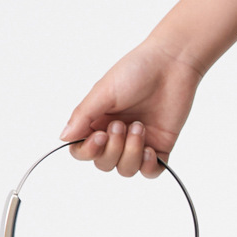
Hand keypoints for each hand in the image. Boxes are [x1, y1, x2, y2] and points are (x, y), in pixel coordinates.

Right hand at [61, 37, 203, 177]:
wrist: (172, 64)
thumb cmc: (137, 70)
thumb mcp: (104, 91)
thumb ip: (83, 116)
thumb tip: (64, 137)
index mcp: (97, 121)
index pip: (82, 150)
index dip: (89, 151)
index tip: (100, 136)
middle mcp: (116, 135)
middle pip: (104, 163)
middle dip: (113, 149)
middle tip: (122, 124)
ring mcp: (138, 142)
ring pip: (126, 169)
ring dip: (131, 152)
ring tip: (140, 127)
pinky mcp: (160, 146)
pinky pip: (150, 172)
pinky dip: (148, 166)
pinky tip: (150, 149)